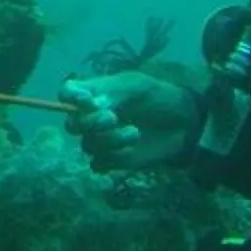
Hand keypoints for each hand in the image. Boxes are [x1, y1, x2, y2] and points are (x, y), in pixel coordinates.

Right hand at [61, 70, 201, 171]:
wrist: (183, 124)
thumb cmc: (159, 97)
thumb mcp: (138, 85)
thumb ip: (113, 91)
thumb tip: (90, 104)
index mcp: (94, 94)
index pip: (67, 94)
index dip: (69, 97)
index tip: (86, 100)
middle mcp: (92, 118)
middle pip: (72, 124)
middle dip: (90, 122)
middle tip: (112, 118)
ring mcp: (101, 141)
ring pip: (87, 145)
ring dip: (109, 141)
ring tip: (134, 133)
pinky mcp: (112, 161)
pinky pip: (98, 164)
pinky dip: (113, 158)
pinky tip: (131, 152)